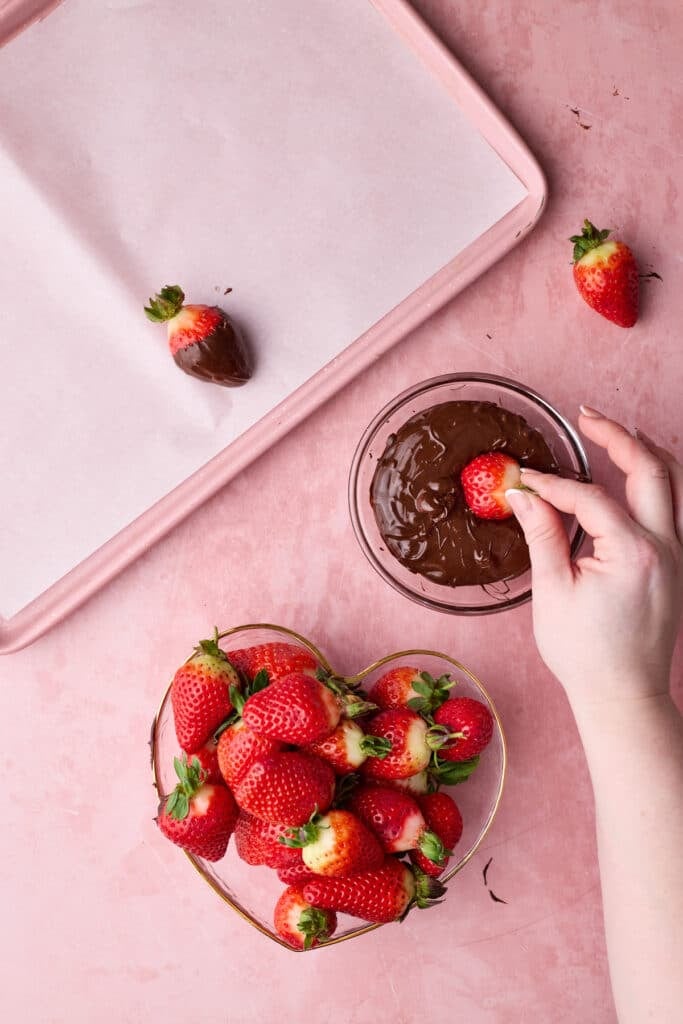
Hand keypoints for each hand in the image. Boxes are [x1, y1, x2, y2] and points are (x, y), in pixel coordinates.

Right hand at [506, 407, 682, 708]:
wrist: (622, 695)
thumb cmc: (586, 653)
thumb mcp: (553, 592)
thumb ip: (542, 533)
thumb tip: (523, 493)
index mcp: (633, 553)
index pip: (589, 497)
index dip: (551, 483)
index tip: (522, 479)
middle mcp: (666, 547)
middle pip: (651, 468)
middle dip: (617, 436)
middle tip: (585, 415)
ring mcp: (677, 554)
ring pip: (672, 483)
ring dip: (644, 452)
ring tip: (612, 432)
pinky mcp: (676, 564)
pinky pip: (671, 506)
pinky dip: (653, 480)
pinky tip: (630, 473)